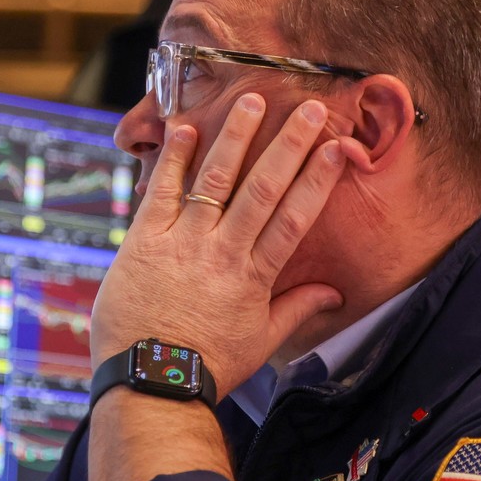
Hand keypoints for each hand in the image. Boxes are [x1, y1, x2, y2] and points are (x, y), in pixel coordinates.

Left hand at [90, 94, 346, 396]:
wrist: (151, 381)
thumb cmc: (208, 365)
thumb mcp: (260, 341)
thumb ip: (297, 308)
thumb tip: (334, 294)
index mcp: (254, 276)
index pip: (293, 219)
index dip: (316, 181)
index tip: (336, 148)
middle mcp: (222, 253)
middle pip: (261, 189)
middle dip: (288, 145)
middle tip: (308, 109)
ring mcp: (182, 244)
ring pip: (214, 181)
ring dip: (234, 138)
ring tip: (250, 99)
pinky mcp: (145, 241)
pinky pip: (161, 192)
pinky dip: (173, 160)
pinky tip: (186, 128)